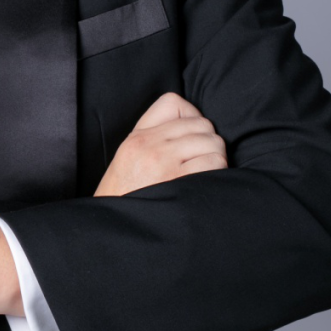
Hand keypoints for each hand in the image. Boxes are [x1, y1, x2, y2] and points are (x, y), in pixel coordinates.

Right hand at [94, 92, 226, 196]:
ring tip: (204, 173)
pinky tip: (205, 184)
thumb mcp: (127, 160)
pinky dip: (217, 173)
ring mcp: (163, 162)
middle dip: (208, 141)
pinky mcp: (178, 181)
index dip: (191, 118)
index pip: (175, 103)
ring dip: (215, 158)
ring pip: (212, 142)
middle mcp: (149, 145)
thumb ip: (152, 138)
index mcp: (137, 137)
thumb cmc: (125, 198)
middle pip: (201, 124)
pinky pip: (214, 163)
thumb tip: (190, 126)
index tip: (191, 138)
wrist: (114, 227)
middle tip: (202, 160)